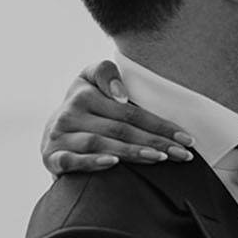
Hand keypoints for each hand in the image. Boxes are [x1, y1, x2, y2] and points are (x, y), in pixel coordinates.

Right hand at [40, 61, 195, 174]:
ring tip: (160, 158)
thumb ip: (105, 73)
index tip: (185, 137)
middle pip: (120, 128)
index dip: (159, 124)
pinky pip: (72, 160)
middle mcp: (70, 113)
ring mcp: (59, 135)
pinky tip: (113, 163)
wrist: (51, 131)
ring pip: (100, 143)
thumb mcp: (90, 79)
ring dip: (132, 152)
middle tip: (184, 154)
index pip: (129, 111)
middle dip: (156, 142)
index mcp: (84, 93)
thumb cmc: (85, 107)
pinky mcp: (52, 157)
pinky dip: (92, 162)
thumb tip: (120, 95)